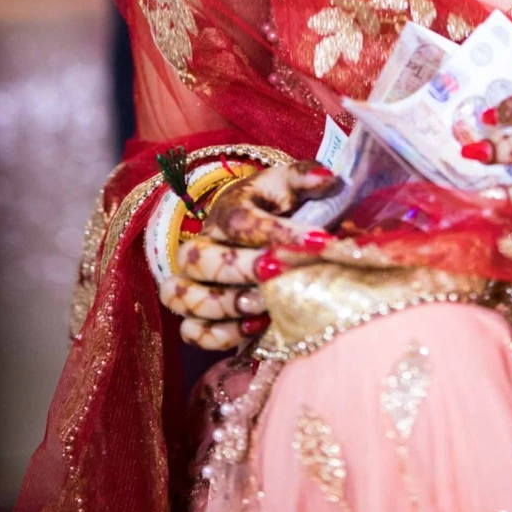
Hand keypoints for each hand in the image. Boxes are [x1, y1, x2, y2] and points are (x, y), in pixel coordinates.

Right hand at [164, 162, 340, 350]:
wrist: (261, 229)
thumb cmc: (276, 206)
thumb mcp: (290, 185)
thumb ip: (306, 177)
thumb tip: (328, 178)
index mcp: (226, 212)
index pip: (240, 221)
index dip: (279, 232)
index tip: (319, 240)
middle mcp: (201, 247)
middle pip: (199, 260)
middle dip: (243, 269)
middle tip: (282, 273)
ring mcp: (192, 282)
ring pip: (184, 296)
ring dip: (225, 304)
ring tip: (265, 304)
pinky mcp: (196, 315)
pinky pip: (192, 332)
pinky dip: (219, 334)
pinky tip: (254, 327)